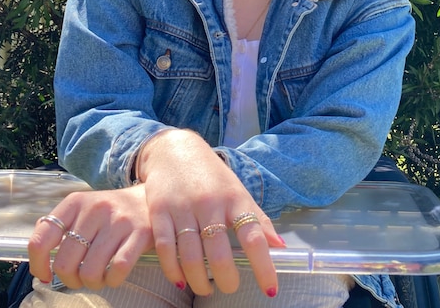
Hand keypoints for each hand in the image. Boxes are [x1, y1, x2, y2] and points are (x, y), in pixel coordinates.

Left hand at [27, 184, 153, 289]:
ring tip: (99, 277)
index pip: (42, 239)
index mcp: (75, 202)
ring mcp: (118, 221)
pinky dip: (112, 281)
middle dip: (70, 280)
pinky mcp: (140, 233)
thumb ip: (60, 226)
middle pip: (65, 263)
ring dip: (92, 283)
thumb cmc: (110, 211)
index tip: (45, 275)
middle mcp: (94, 209)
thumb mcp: (82, 208)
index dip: (38, 264)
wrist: (149, 199)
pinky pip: (118, 270)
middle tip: (79, 278)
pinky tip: (114, 276)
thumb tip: (39, 260)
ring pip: (90, 271)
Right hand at [137, 129, 284, 296]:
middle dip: (226, 278)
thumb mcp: (238, 192)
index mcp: (235, 199)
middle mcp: (210, 203)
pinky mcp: (159, 210)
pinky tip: (180, 280)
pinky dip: (173, 270)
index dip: (264, 266)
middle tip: (229, 287)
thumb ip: (258, 220)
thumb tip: (280, 247)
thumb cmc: (212, 177)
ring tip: (205, 289)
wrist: (175, 149)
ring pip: (191, 255)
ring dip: (199, 281)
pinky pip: (165, 248)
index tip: (270, 290)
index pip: (253, 237)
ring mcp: (183, 207)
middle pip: (219, 252)